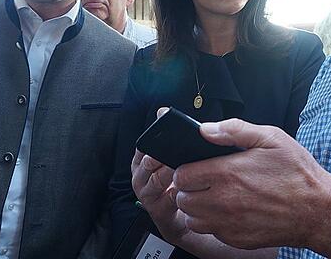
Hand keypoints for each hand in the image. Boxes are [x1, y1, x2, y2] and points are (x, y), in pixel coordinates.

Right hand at [130, 108, 190, 243]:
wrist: (183, 219)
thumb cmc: (180, 182)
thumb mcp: (173, 157)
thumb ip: (169, 136)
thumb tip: (161, 110)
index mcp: (142, 162)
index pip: (143, 147)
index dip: (153, 140)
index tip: (167, 135)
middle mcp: (140, 178)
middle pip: (147, 163)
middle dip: (160, 156)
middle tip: (175, 150)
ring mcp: (147, 196)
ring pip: (155, 181)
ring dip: (169, 173)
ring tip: (182, 167)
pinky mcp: (158, 212)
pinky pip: (168, 200)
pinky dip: (180, 193)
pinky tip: (190, 188)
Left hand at [171, 118, 330, 249]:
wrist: (318, 211)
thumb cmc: (297, 173)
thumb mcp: (271, 138)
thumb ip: (234, 129)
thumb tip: (206, 128)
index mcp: (227, 173)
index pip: (182, 175)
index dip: (186, 169)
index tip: (196, 167)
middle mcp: (223, 201)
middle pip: (182, 198)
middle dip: (189, 189)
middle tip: (206, 182)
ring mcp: (229, 224)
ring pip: (193, 218)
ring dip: (198, 208)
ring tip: (215, 197)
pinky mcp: (236, 239)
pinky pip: (211, 232)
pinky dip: (214, 223)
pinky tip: (230, 211)